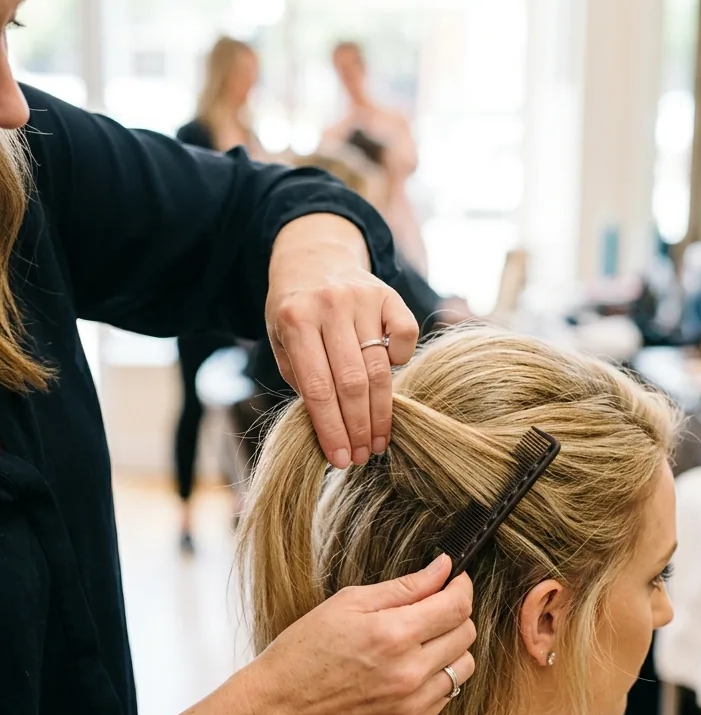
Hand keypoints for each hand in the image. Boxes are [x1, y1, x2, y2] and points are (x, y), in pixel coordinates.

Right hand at [240, 554, 474, 714]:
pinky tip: (411, 667)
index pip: (457, 606)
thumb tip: (444, 568)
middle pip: (466, 634)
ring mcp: (411, 703)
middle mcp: (409, 672)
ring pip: (464, 666)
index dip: (461, 586)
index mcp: (393, 634)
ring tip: (423, 640)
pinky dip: (438, 676)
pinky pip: (447, 694)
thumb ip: (404, 587)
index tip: (455, 579)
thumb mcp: (349, 603)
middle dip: (456, 613)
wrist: (281, 705)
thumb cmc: (306, 649)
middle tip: (433, 607)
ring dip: (452, 647)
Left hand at [266, 214, 417, 469]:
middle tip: (361, 457)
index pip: (318, 388)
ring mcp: (363, 298)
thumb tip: (330, 427)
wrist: (313, 255)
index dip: (331, 429)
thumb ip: (302, 378)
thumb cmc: (295, 310)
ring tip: (377, 441)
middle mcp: (330, 306)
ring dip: (380, 413)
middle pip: (352, 383)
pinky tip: (387, 381)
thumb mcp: (281, 340)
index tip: (339, 459)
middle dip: (358, 428)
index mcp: (296, 320)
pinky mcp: (389, 294)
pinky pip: (406, 337)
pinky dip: (401, 363)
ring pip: (379, 368)